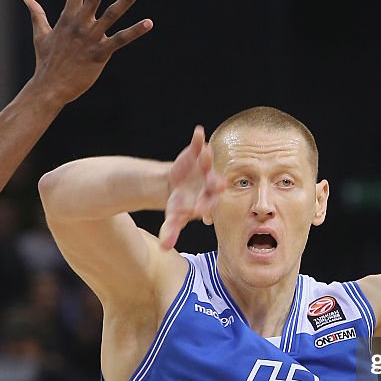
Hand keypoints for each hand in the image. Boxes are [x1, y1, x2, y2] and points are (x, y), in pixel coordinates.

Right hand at [23, 0, 152, 107]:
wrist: (49, 87)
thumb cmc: (46, 62)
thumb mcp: (40, 35)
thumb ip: (37, 15)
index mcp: (67, 19)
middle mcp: (79, 25)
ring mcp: (90, 39)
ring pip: (110, 15)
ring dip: (125, 1)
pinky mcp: (100, 54)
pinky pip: (120, 40)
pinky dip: (135, 32)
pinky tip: (148, 23)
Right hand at [158, 126, 224, 249]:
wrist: (175, 185)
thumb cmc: (179, 205)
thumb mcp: (173, 219)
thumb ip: (170, 232)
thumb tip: (164, 248)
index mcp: (207, 201)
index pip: (208, 205)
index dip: (204, 207)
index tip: (198, 210)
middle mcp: (210, 184)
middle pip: (213, 184)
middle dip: (214, 183)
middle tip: (216, 183)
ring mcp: (205, 168)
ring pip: (208, 164)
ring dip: (208, 159)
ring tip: (206, 153)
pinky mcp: (197, 154)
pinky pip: (199, 146)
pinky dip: (198, 140)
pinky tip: (198, 132)